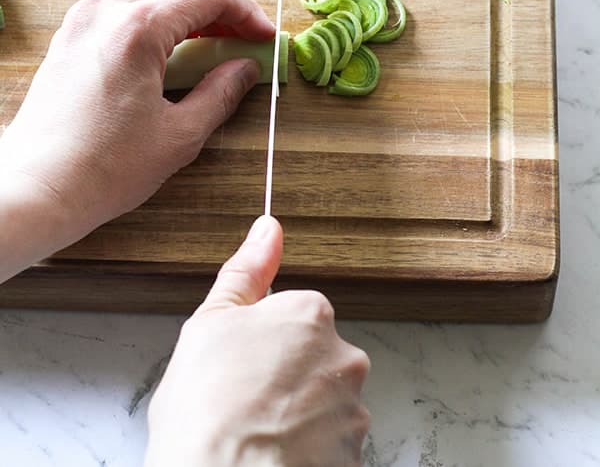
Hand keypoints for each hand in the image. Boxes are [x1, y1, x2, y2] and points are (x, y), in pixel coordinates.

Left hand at [0, 0, 273, 256]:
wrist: (36, 189)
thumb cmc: (102, 169)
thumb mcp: (178, 136)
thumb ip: (220, 93)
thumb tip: (245, 69)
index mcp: (138, 29)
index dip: (246, 13)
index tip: (263, 37)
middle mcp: (107, 11)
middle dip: (220, 2)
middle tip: (242, 36)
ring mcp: (84, 19)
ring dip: (186, 1)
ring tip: (207, 39)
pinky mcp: (71, 34)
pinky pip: (121, 1)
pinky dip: (154, 11)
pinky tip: (166, 47)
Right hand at [145, 216, 369, 466]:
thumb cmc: (206, 410)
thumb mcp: (210, 323)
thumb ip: (246, 272)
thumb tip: (267, 230)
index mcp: (310, 314)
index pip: (293, 317)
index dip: (260, 342)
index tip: (239, 363)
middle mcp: (343, 357)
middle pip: (314, 360)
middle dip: (284, 378)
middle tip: (243, 401)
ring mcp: (352, 411)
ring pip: (323, 405)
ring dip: (298, 418)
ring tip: (255, 433)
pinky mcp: (354, 458)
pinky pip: (330, 447)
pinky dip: (307, 452)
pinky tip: (273, 457)